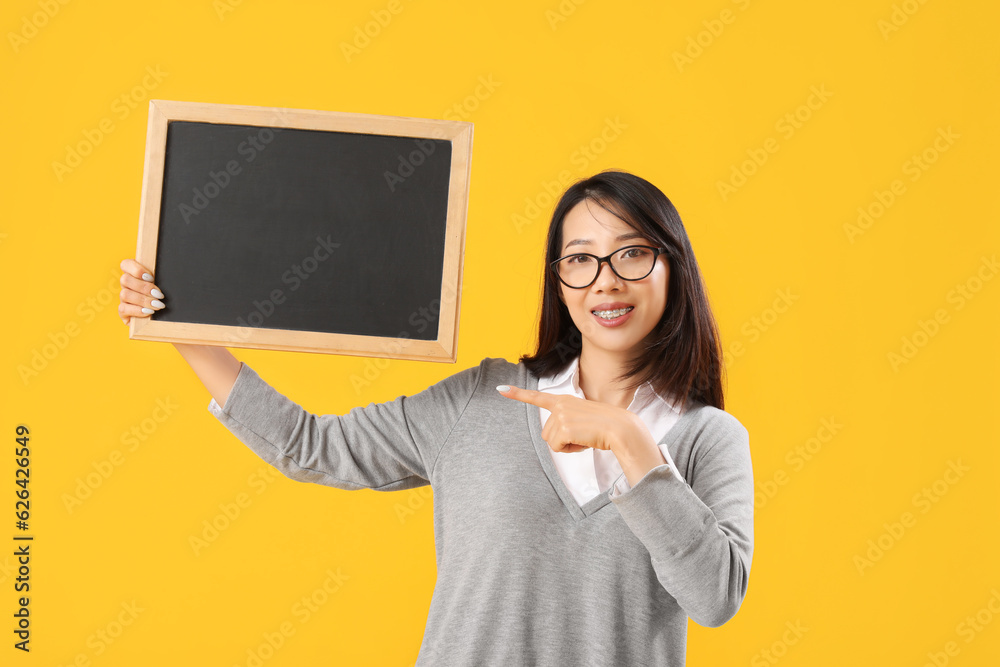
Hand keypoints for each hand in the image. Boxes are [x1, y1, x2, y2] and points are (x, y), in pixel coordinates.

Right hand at [118, 259, 165, 325]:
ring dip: (143, 300)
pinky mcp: (123, 312)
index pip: (125, 264)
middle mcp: (126, 286)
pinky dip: (137, 310)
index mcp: (134, 275)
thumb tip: (169, 273)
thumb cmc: (163, 298)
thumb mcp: (162, 286)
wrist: (160, 319)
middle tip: (159, 294)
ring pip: (125, 294)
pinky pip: (123, 309)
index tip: (152, 277)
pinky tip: (149, 312)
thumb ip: (160, 278)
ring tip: (158, 305)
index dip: (137, 270)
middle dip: (144, 287)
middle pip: (125, 279)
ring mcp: (123, 299)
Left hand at [497, 384, 637, 453]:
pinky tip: (584, 441)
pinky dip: (570, 449)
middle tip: (582, 435)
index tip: (501, 389)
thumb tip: (557, 436)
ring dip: (567, 445)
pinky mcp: (564, 427)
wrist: (621, 429)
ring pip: (551, 441)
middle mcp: (560, 405)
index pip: (538, 397)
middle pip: (546, 432)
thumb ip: (567, 422)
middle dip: (562, 439)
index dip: (518, 394)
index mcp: (565, 400)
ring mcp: (561, 415)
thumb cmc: (605, 428)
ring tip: (584, 437)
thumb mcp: (583, 419)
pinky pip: (557, 447)